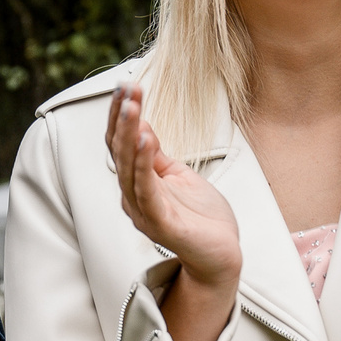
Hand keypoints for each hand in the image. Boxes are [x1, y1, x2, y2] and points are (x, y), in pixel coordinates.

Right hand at [108, 82, 241, 340]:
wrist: (221, 255)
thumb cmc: (201, 217)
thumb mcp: (178, 176)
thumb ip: (157, 156)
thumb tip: (142, 126)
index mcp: (136, 184)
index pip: (119, 144)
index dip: (120, 115)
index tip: (126, 85)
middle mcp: (132, 197)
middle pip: (119, 152)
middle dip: (122, 118)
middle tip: (127, 88)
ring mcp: (144, 212)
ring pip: (128, 169)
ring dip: (129, 135)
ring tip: (132, 106)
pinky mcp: (161, 224)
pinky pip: (147, 191)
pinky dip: (144, 164)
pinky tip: (146, 140)